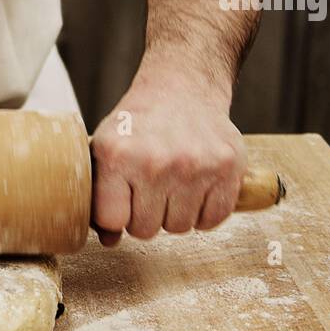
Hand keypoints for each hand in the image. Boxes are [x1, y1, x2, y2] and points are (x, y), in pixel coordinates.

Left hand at [90, 64, 244, 245]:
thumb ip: (101, 195)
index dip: (115, 215)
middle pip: (145, 230)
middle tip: (148, 189)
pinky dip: (204, 212)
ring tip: (172, 184)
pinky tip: (196, 188)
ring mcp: (195, 166)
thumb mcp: (106, 149)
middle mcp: (156, 162)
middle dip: (145, 216)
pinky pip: (212, 220)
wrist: (183, 88)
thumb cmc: (139, 124)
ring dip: (175, 213)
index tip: (121, 200)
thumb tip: (110, 242)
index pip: (112, 219)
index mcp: (117, 155)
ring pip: (180, 228)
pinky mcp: (228, 168)